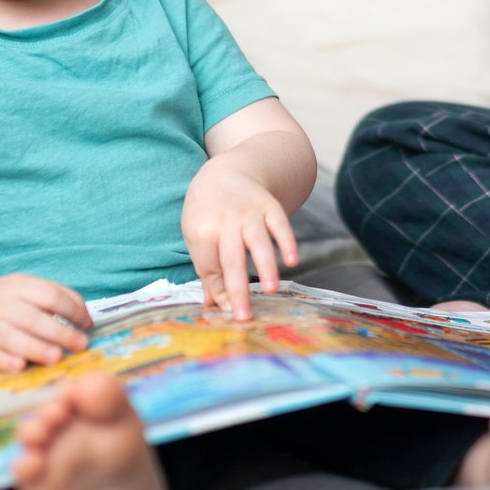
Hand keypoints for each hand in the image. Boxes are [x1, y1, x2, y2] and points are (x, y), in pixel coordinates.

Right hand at [0, 273, 90, 371]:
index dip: (73, 310)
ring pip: (11, 337)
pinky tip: (21, 367)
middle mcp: (2, 304)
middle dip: (59, 332)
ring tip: (56, 357)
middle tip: (80, 345)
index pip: (50, 295)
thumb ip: (61, 298)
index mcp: (19, 285)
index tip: (87, 326)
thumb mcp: (31, 288)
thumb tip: (87, 321)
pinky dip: (5, 361)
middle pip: (33, 318)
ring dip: (35, 348)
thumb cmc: (11, 301)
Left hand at [181, 156, 298, 320]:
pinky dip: (287, 241)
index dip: (219, 290)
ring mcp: (248, 213)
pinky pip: (280, 224)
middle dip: (237, 289)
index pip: (210, 267)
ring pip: (257, 241)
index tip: (229, 311)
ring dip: (264, 266)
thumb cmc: (207, 214)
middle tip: (243, 316)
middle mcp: (225, 221)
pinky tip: (292, 260)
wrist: (224, 174)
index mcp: (201, 231)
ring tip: (270, 290)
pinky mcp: (269, 206)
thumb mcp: (197, 237)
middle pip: (230, 259)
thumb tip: (215, 306)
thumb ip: (208, 270)